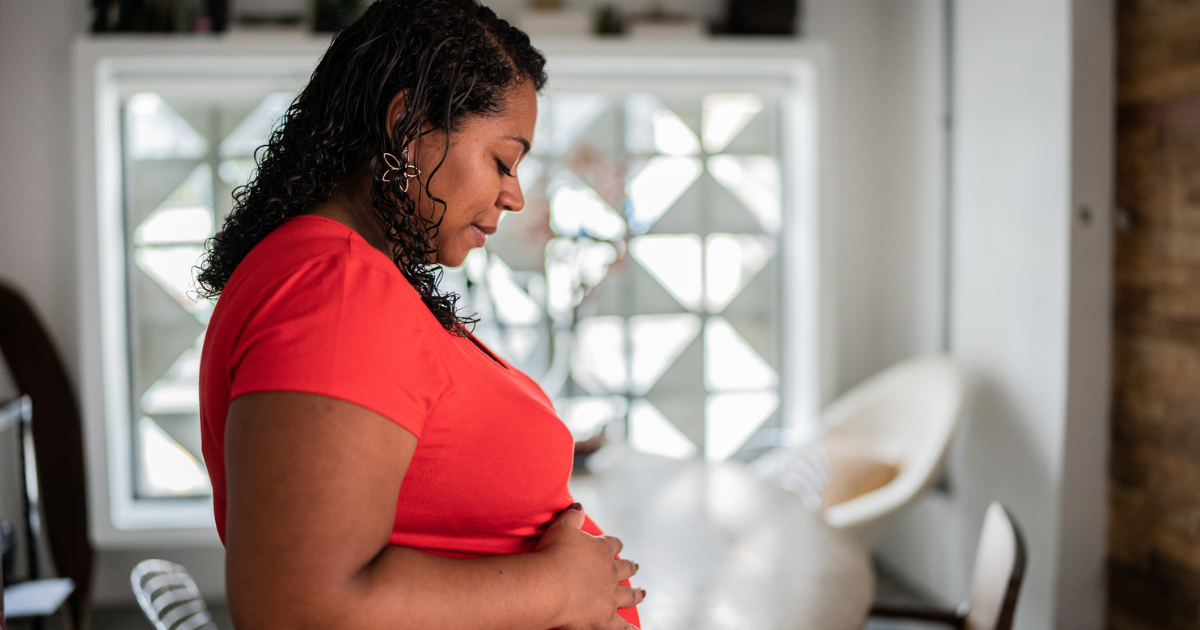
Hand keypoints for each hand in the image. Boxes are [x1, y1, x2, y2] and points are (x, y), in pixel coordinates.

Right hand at [535, 504, 645, 629]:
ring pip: (629, 595)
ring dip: (637, 594)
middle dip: (631, 567)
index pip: (613, 544)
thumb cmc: (552, 554)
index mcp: (601, 551)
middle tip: (637, 566)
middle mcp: (610, 573)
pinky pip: (621, 628)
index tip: (618, 545)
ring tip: (643, 593)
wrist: (549, 585)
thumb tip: (579, 505)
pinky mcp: (604, 619)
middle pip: (626, 569)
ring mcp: (610, 596)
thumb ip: (572, 516)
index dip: (616, 545)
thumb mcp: (561, 528)